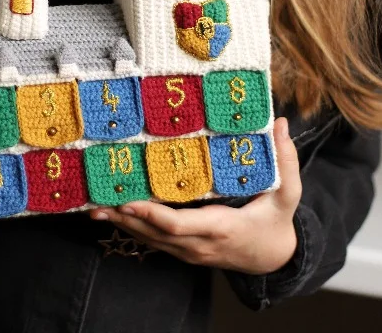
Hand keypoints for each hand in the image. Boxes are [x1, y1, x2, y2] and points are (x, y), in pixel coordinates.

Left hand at [89, 117, 301, 274]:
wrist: (273, 259)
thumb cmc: (276, 222)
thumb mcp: (287, 194)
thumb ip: (285, 159)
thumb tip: (282, 122)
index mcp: (221, 227)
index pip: (179, 225)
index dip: (151, 215)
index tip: (128, 202)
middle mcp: (199, 243)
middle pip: (154, 234)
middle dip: (124, 219)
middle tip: (95, 203)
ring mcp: (189, 250)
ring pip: (149, 240)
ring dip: (121, 225)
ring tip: (93, 208)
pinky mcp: (183, 250)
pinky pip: (153, 241)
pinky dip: (132, 228)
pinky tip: (112, 215)